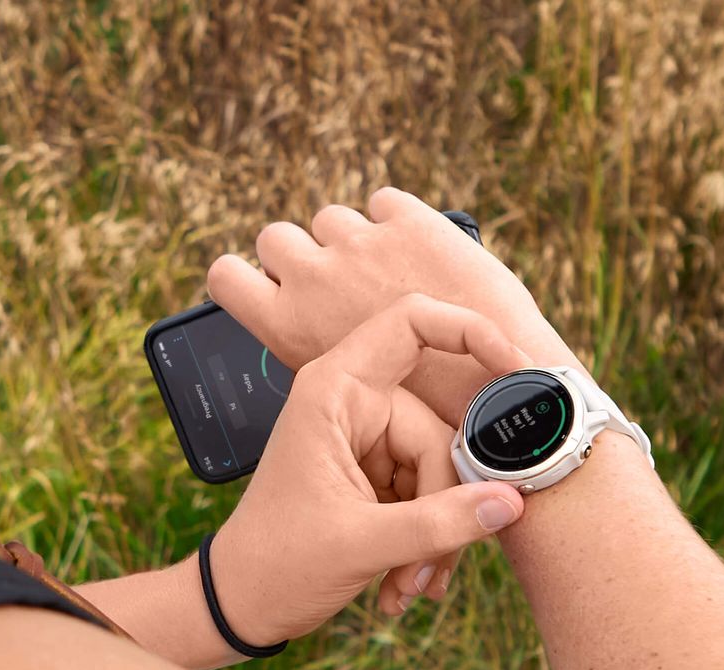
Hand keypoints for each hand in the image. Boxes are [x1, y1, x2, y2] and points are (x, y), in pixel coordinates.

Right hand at [206, 188, 584, 426]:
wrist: (498, 395)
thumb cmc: (422, 412)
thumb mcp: (342, 395)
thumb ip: (313, 350)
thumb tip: (305, 331)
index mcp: (287, 325)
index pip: (224, 275)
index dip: (241, 275)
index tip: (264, 282)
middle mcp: (313, 276)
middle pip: (275, 237)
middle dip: (299, 253)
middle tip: (332, 280)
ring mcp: (360, 244)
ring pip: (332, 219)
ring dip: (351, 238)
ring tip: (385, 272)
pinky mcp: (409, 221)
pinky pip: (385, 202)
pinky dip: (398, 221)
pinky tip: (418, 252)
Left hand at [209, 295, 529, 646]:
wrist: (243, 603)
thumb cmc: (276, 563)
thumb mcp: (363, 544)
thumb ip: (441, 522)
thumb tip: (510, 502)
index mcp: (333, 390)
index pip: (410, 325)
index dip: (469, 331)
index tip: (516, 366)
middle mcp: (351, 403)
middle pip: (439, 429)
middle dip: (443, 505)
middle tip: (425, 567)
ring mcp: (364, 437)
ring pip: (440, 468)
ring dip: (434, 533)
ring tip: (406, 583)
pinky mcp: (374, 470)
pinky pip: (428, 491)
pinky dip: (426, 539)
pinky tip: (404, 581)